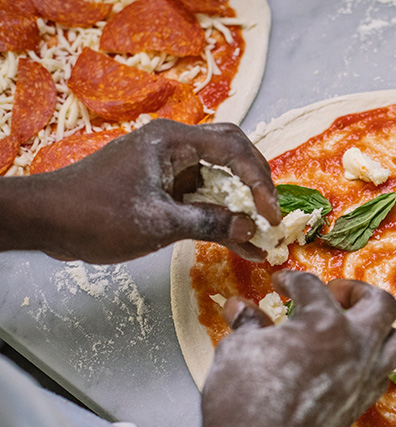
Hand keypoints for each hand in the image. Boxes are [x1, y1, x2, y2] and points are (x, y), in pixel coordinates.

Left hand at [1, 119, 279, 262]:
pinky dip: (219, 217)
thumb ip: (208, 223)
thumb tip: (251, 231)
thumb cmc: (97, 215)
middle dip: (255, 184)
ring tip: (260, 235)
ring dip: (240, 205)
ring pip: (218, 178)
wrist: (49, 221)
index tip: (270, 216)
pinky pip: (201, 198)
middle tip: (271, 216)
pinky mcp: (163, 187)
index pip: (232, 149)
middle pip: (231, 154)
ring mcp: (169, 167)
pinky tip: (237, 242)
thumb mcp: (157, 222)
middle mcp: (174, 146)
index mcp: (172, 141)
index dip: (259, 182)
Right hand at [203, 270, 395, 426]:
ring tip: (356, 327)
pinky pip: (384, 375)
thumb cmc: (244, 398)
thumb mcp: (238, 349)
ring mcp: (364, 377)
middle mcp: (355, 345)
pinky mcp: (361, 405)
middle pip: (380, 303)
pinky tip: (350, 363)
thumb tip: (239, 308)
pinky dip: (374, 362)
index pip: (312, 287)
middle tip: (333, 294)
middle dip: (357, 291)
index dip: (293, 280)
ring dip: (381, 327)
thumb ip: (248, 325)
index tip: (282, 284)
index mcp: (323, 322)